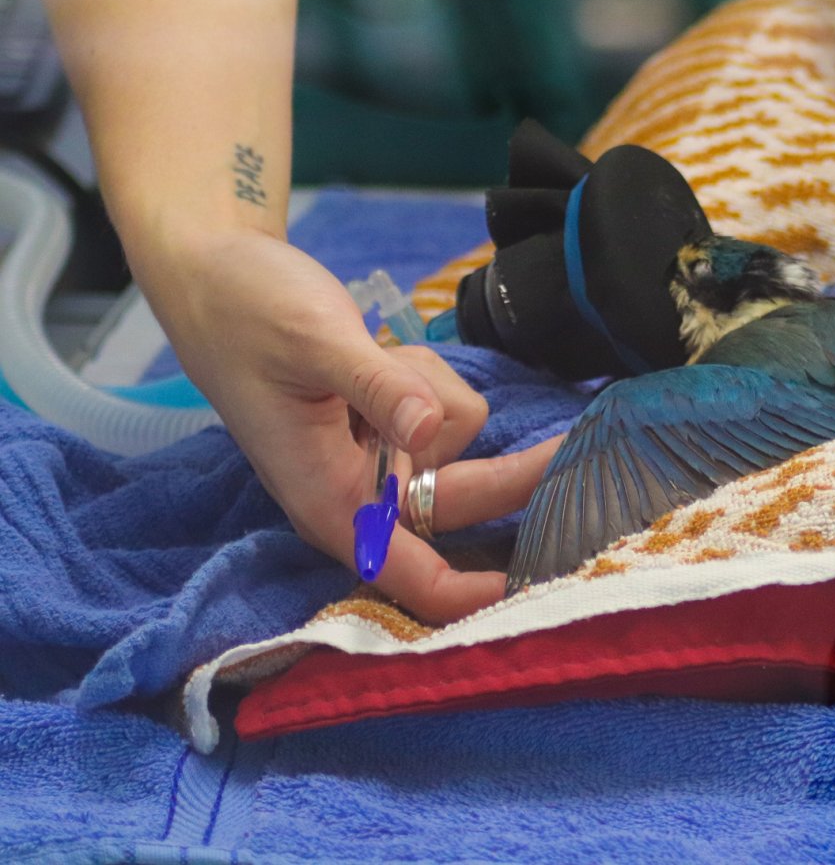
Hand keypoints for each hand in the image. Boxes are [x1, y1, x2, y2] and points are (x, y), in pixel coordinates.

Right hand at [136, 228, 561, 623]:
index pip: (414, 576)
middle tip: (581, 443)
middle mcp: (359, 491)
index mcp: (330, 500)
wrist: (219, 276)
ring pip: (460, 440)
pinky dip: (426, 378)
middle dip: (519, 473)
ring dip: (437, 393)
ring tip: (375, 359)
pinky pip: (445, 407)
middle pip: (464, 502)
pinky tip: (379, 357)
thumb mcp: (315, 342)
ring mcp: (377, 456)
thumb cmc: (249, 315)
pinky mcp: (388, 424)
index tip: (541, 583)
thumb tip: (427, 426)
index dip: (476, 592)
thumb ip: (377, 387)